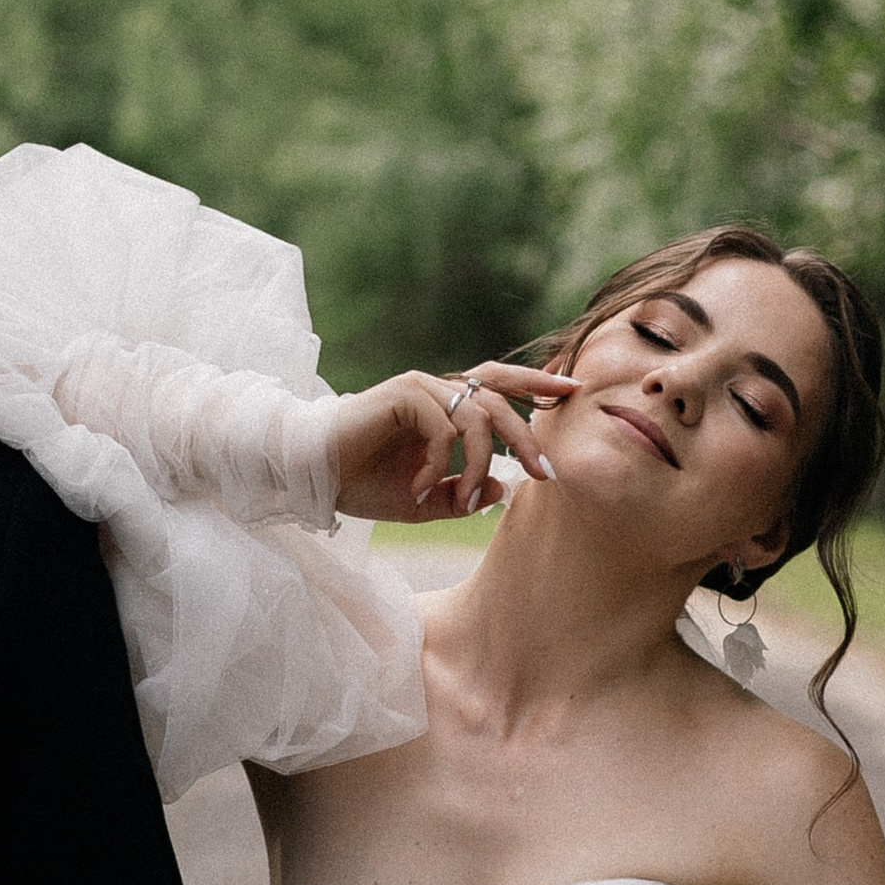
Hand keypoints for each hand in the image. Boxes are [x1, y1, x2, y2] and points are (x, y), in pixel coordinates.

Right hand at [330, 361, 577, 522]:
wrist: (312, 475)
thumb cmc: (362, 484)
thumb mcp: (425, 502)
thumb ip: (463, 496)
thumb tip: (502, 486)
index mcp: (445, 406)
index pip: (500, 384)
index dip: (536, 382)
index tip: (572, 389)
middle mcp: (436, 390)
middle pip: (499, 400)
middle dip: (526, 438)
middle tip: (544, 473)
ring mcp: (420, 387)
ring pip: (476, 415)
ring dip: (478, 462)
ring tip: (463, 497)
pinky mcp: (402, 392)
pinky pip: (444, 424)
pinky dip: (441, 461)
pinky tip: (422, 488)